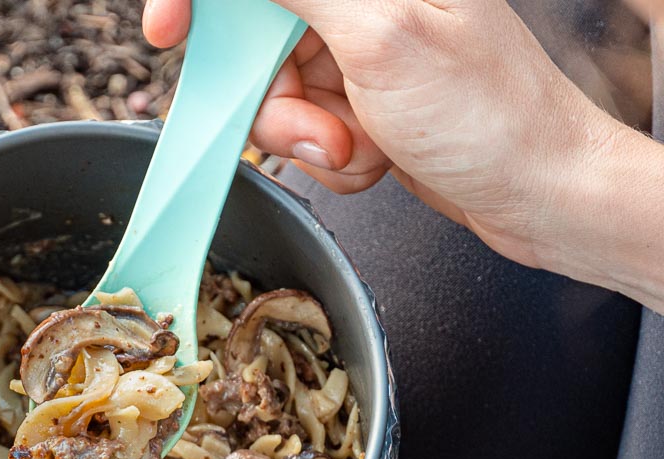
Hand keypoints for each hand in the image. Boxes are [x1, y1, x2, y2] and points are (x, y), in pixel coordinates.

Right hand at [143, 0, 663, 310]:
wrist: (536, 193)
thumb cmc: (490, 117)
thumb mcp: (383, 36)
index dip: (199, 0)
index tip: (168, 32)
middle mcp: (363, 0)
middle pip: (252, 34)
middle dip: (276, 96)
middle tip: (321, 129)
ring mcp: (358, 48)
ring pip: (273, 89)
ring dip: (306, 135)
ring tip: (360, 146)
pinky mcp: (359, 95)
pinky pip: (301, 124)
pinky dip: (327, 154)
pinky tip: (375, 155)